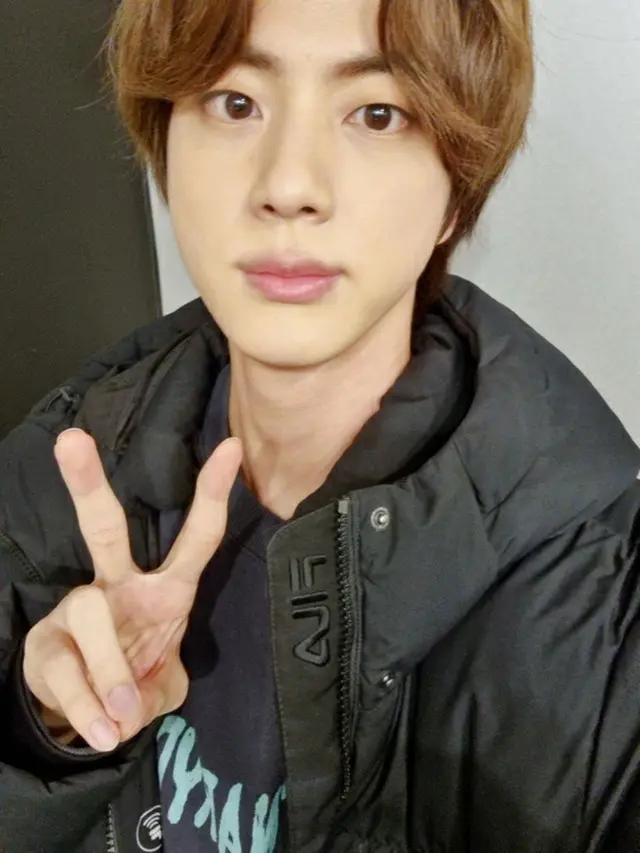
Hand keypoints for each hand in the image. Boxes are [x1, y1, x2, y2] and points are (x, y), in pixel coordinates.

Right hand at [23, 428, 241, 751]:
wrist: (91, 713)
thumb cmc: (139, 680)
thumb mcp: (167, 686)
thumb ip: (157, 693)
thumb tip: (124, 710)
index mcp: (166, 589)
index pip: (196, 537)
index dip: (214, 495)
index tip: (232, 448)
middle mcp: (120, 586)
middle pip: (102, 529)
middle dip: (89, 485)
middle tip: (70, 439)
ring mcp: (79, 611)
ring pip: (88, 612)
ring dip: (109, 668)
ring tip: (121, 717)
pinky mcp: (47, 644)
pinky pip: (66, 669)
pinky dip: (88, 707)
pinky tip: (103, 731)